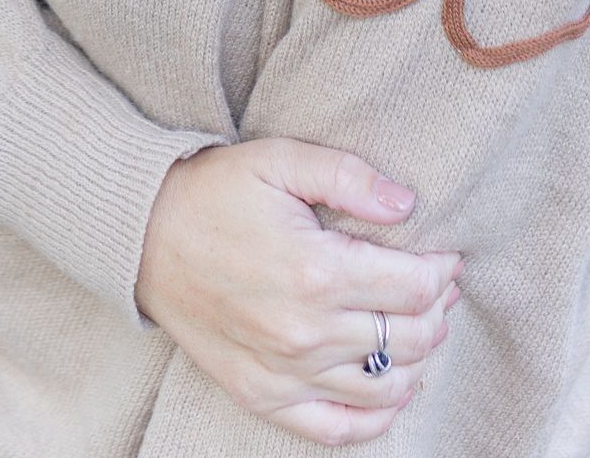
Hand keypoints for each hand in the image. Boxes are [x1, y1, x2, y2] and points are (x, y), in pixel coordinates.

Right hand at [136, 137, 462, 445]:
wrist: (143, 235)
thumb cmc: (214, 191)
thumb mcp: (280, 160)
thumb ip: (348, 177)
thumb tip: (407, 203)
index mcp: (316, 271)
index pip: (415, 287)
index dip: (442, 270)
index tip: (446, 254)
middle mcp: (305, 333)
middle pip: (410, 338)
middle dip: (437, 311)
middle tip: (437, 287)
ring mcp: (284, 373)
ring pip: (385, 388)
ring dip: (417, 360)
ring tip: (417, 327)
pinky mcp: (261, 396)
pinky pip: (336, 430)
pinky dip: (375, 419)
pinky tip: (390, 391)